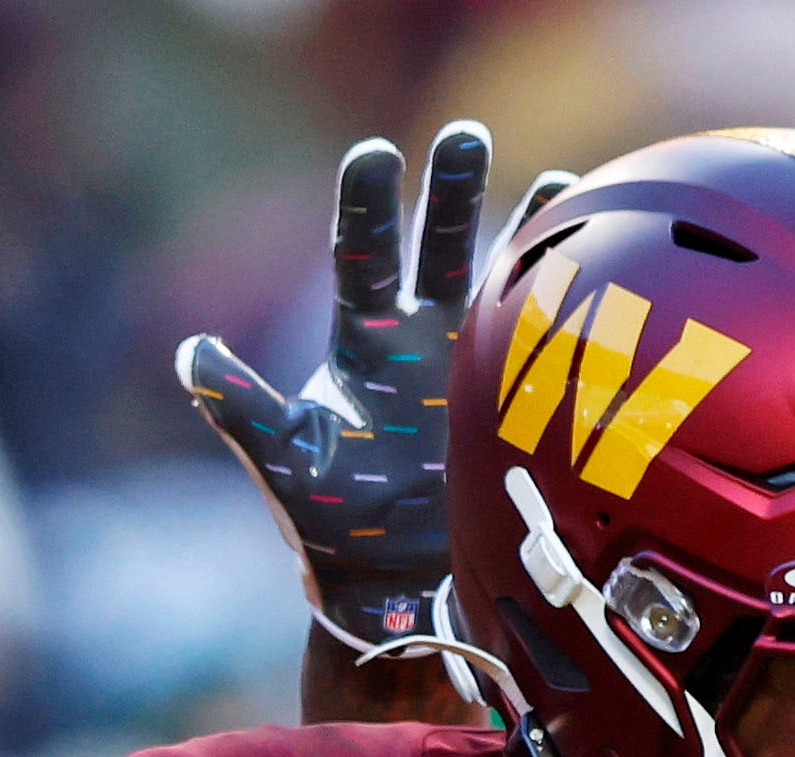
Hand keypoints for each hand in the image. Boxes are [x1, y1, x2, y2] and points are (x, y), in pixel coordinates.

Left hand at [178, 124, 569, 644]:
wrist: (393, 583)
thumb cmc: (330, 520)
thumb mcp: (283, 462)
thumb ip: (242, 409)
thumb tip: (191, 356)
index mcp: (363, 343)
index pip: (363, 256)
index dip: (369, 206)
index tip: (375, 154)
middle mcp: (421, 339)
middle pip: (439, 247)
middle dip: (451, 191)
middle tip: (465, 135)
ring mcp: (475, 368)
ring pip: (504, 282)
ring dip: (530, 232)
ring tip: (559, 182)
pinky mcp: (518, 405)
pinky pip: (548, 343)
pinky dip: (573, 302)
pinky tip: (602, 264)